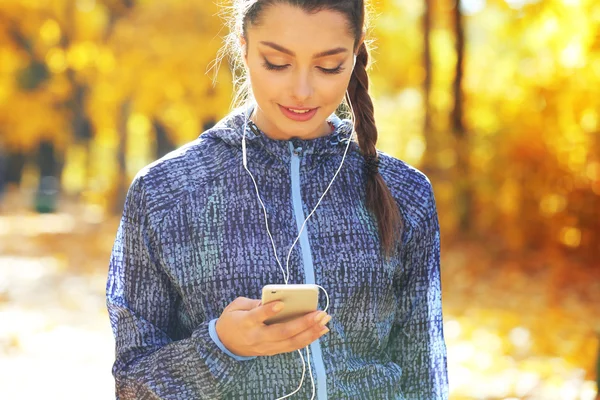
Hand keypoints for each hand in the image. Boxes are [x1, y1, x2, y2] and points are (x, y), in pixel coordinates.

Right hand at [215, 297, 331, 356]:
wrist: (224, 344)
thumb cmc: (233, 320)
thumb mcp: (236, 306)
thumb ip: (254, 303)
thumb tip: (276, 300)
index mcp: (244, 322)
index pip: (256, 316)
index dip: (268, 310)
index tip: (281, 303)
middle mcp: (256, 337)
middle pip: (281, 332)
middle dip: (302, 323)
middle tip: (319, 314)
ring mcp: (265, 347)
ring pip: (290, 342)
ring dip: (310, 333)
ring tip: (324, 323)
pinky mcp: (272, 351)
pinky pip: (292, 346)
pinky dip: (307, 339)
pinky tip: (319, 331)